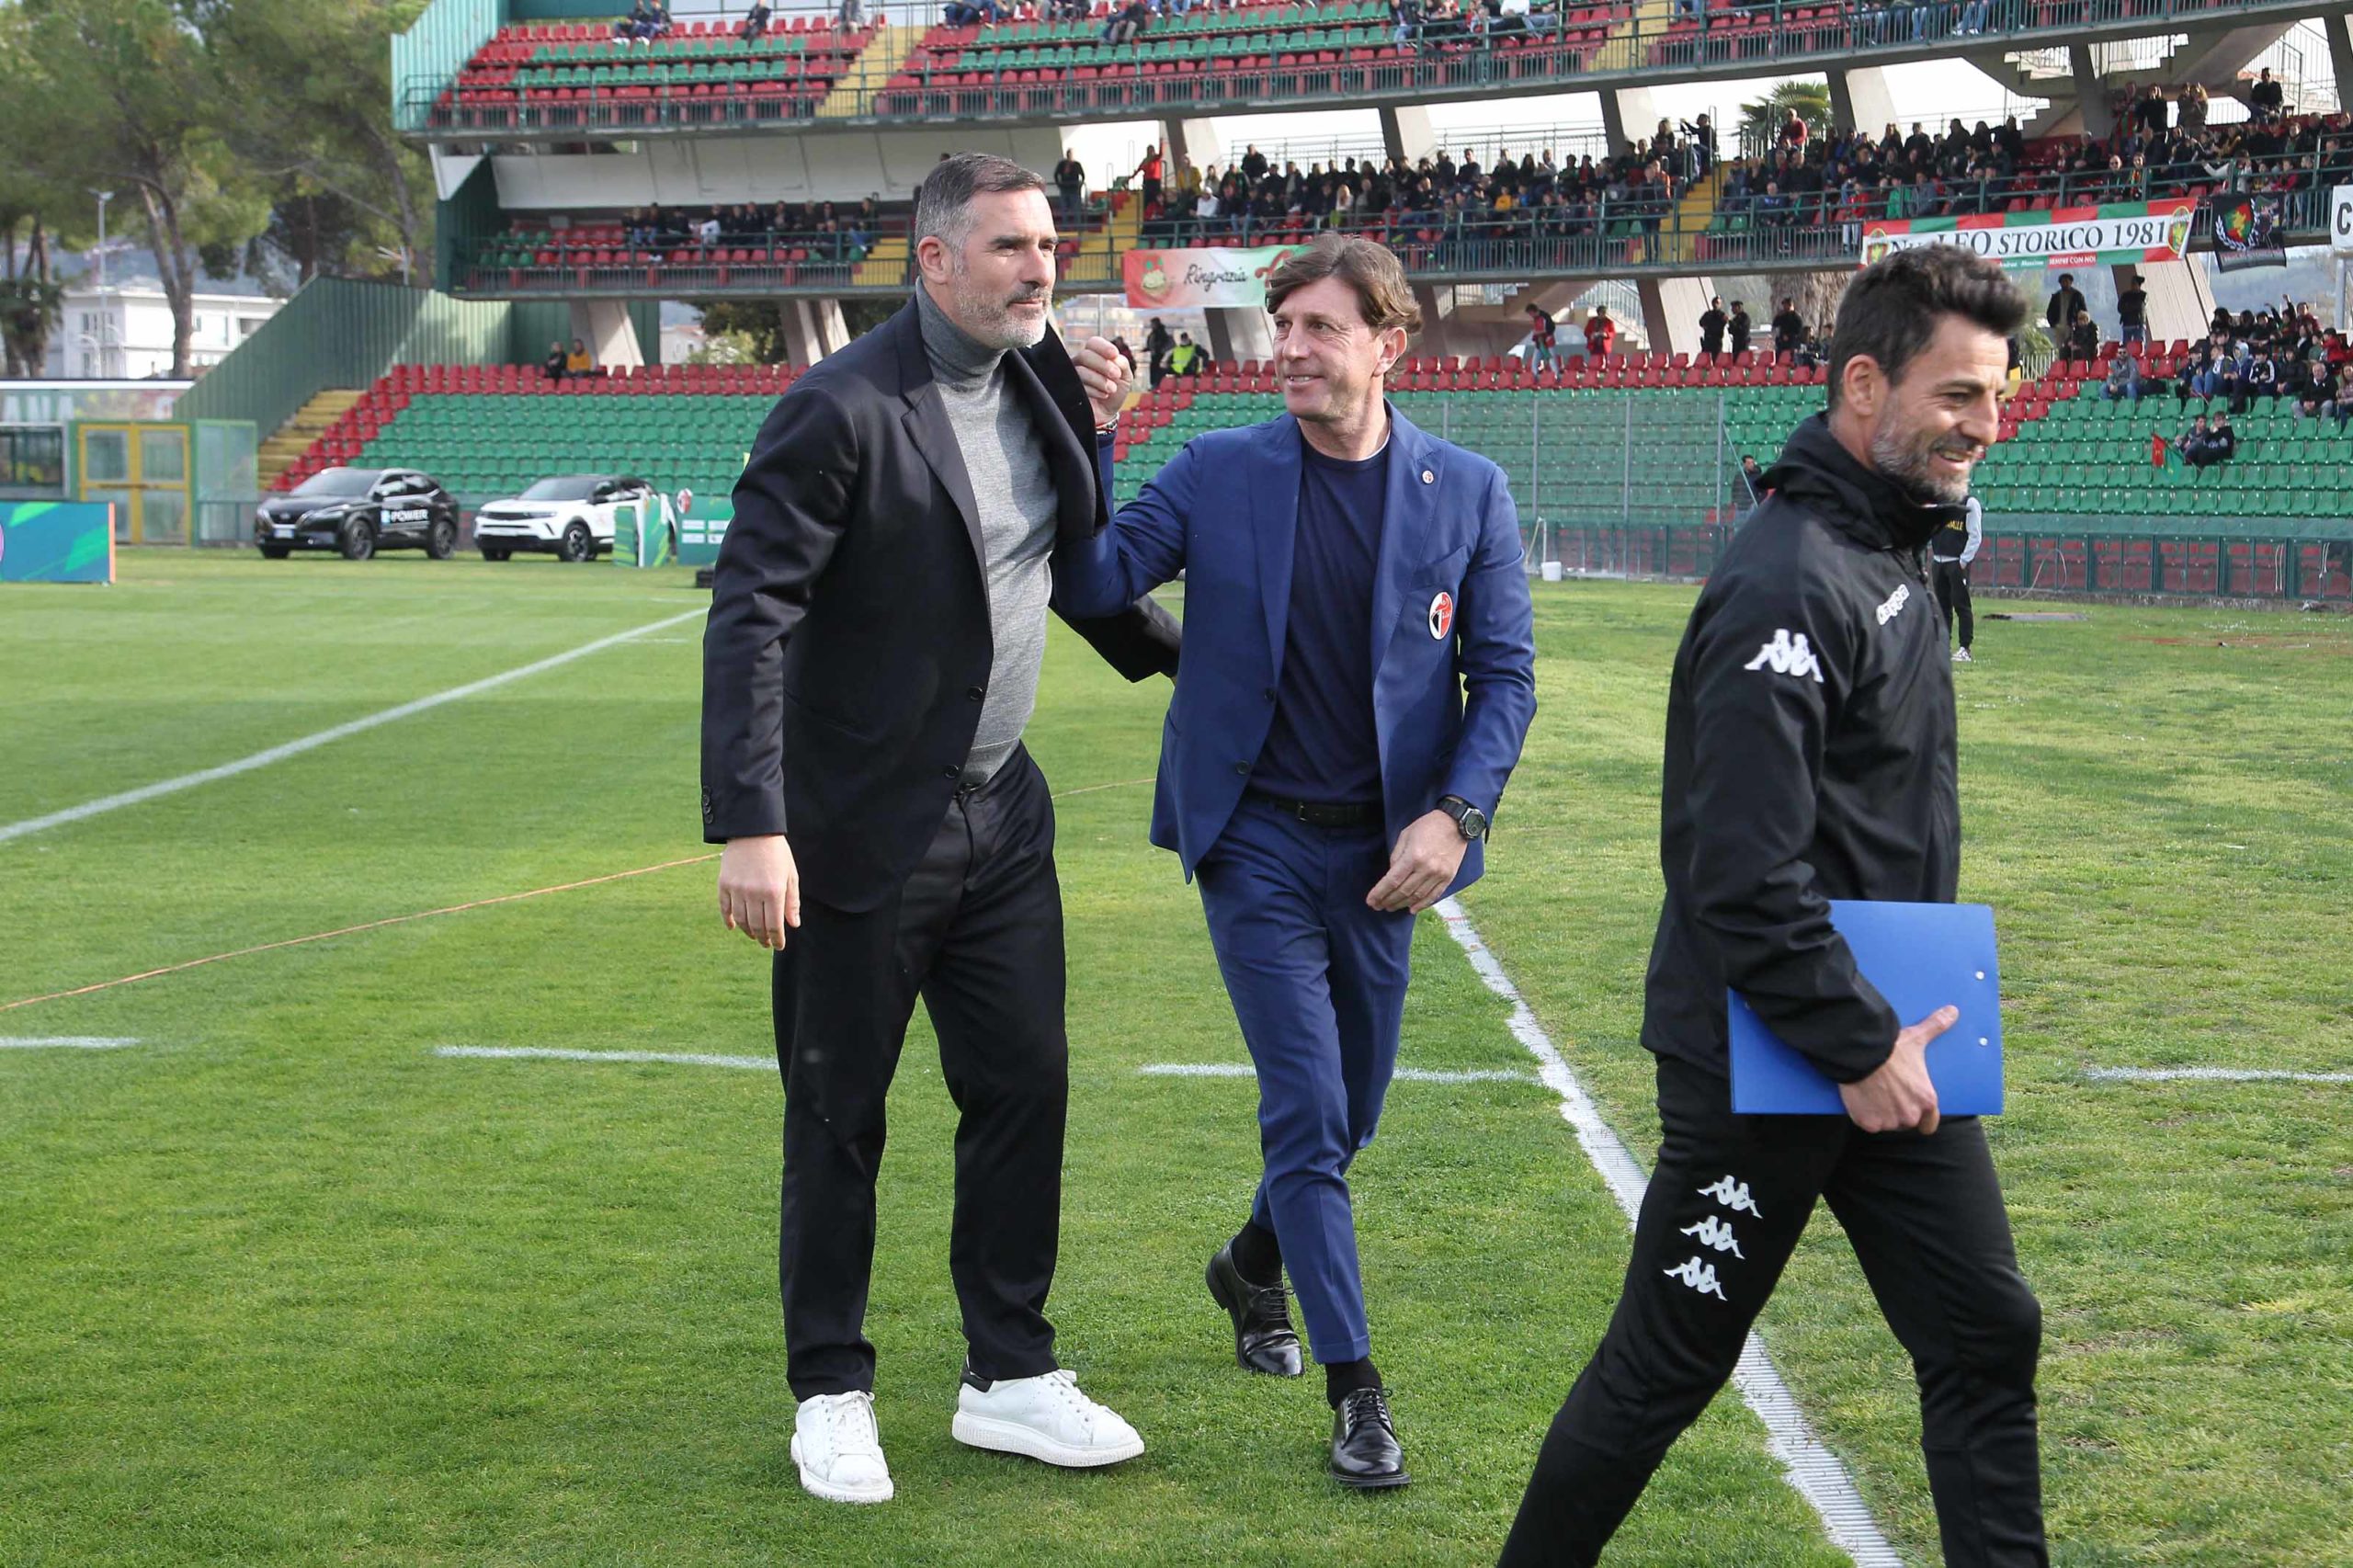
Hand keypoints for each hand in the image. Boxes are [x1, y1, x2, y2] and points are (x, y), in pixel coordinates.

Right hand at [717, 834, 799, 949]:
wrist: (753, 830)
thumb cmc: (776, 853)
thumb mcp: (790, 875)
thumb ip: (792, 901)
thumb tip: (793, 924)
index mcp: (774, 892)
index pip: (775, 925)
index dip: (777, 939)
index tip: (779, 946)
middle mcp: (754, 893)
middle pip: (757, 926)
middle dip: (763, 938)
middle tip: (766, 943)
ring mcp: (737, 889)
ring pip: (741, 920)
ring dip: (748, 932)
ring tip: (754, 936)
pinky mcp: (723, 884)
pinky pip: (724, 908)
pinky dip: (728, 920)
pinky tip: (733, 927)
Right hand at [1072, 335, 1131, 428]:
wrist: (1107, 413)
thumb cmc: (1114, 391)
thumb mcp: (1125, 377)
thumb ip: (1123, 364)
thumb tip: (1115, 358)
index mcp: (1094, 355)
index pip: (1093, 343)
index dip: (1103, 347)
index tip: (1115, 354)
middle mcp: (1080, 363)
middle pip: (1085, 355)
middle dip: (1103, 364)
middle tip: (1116, 375)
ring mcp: (1073, 376)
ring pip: (1081, 371)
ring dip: (1100, 380)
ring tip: (1112, 389)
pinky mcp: (1070, 391)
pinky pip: (1079, 387)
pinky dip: (1095, 391)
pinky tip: (1103, 395)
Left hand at [1366, 809, 1469, 913]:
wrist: (1455, 823)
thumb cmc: (1427, 826)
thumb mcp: (1405, 835)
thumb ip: (1396, 856)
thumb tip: (1391, 875)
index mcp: (1413, 856)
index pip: (1392, 881)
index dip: (1380, 893)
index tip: (1370, 901)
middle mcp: (1426, 868)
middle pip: (1403, 891)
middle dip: (1388, 901)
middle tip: (1378, 906)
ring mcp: (1439, 875)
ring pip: (1417, 897)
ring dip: (1402, 904)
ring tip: (1390, 907)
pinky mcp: (1448, 878)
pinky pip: (1433, 896)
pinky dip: (1422, 905)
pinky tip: (1411, 909)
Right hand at [1838, 1005, 1955, 1135]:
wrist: (1861, 1053)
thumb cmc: (1892, 1048)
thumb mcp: (1917, 1038)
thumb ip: (1936, 1027)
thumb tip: (1953, 1010)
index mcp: (1926, 1101)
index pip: (1929, 1124)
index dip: (1921, 1118)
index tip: (1910, 1107)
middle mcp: (1910, 1115)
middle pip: (1905, 1122)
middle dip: (1896, 1111)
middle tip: (1885, 1093)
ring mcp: (1888, 1121)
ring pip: (1885, 1123)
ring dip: (1880, 1114)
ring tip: (1872, 1094)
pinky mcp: (1868, 1123)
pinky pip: (1867, 1123)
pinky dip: (1863, 1115)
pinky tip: (1860, 1099)